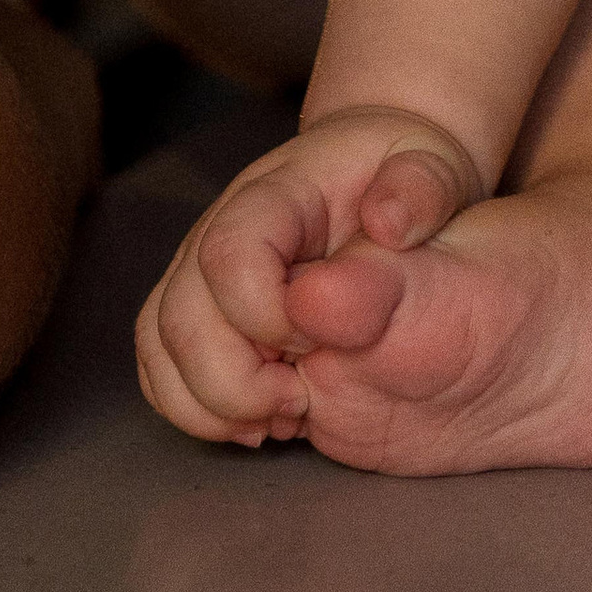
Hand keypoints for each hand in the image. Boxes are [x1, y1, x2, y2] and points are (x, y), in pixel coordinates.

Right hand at [135, 105, 484, 443]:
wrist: (373, 172)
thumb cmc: (402, 174)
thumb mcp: (432, 168)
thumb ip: (420, 189)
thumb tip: (387, 224)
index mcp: (275, 193)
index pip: (230, 254)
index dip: (265, 316)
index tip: (321, 343)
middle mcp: (219, 227)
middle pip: (181, 313)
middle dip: (233, 381)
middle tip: (299, 401)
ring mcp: (199, 268)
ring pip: (159, 345)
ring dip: (208, 403)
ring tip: (279, 420)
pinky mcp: (197, 308)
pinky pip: (160, 365)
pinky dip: (194, 408)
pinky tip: (256, 423)